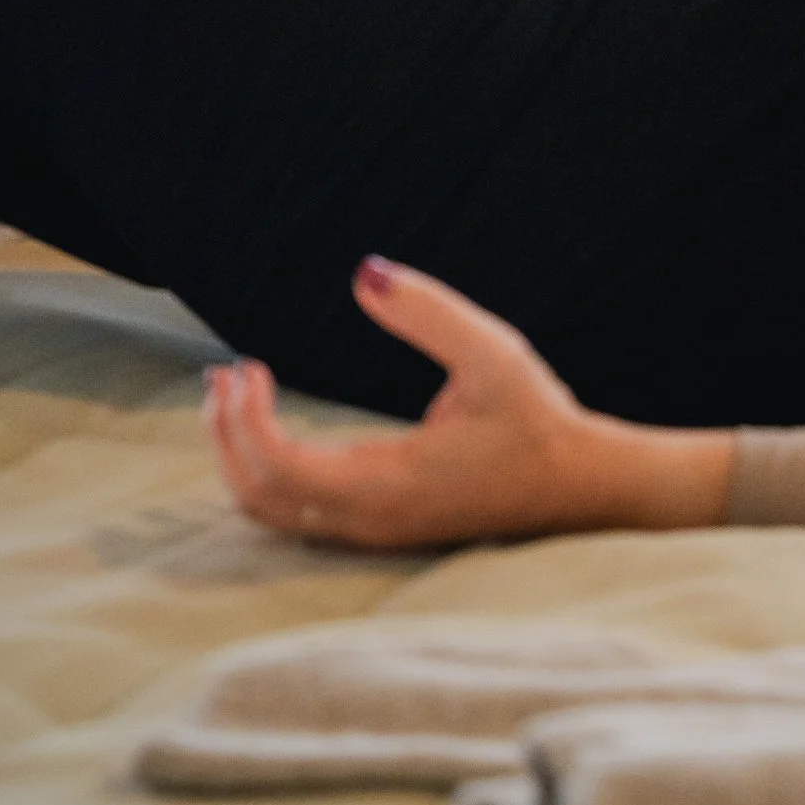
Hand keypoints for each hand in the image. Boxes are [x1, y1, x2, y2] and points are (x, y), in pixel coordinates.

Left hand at [205, 256, 727, 550]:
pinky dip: (266, 469)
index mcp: (386, 485)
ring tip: (235, 393)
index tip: (245, 365)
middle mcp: (368, 520)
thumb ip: (428, 313)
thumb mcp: (493, 353)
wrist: (581, 488)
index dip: (244, 421)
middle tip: (223, 374)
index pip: (278, 469)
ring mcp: (372, 532)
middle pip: (257, 498)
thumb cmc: (537, 421)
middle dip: (225, 436)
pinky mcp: (379, 527)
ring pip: (271, 513)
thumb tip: (365, 272)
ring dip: (240, 454)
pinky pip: (295, 512)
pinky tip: (272, 424)